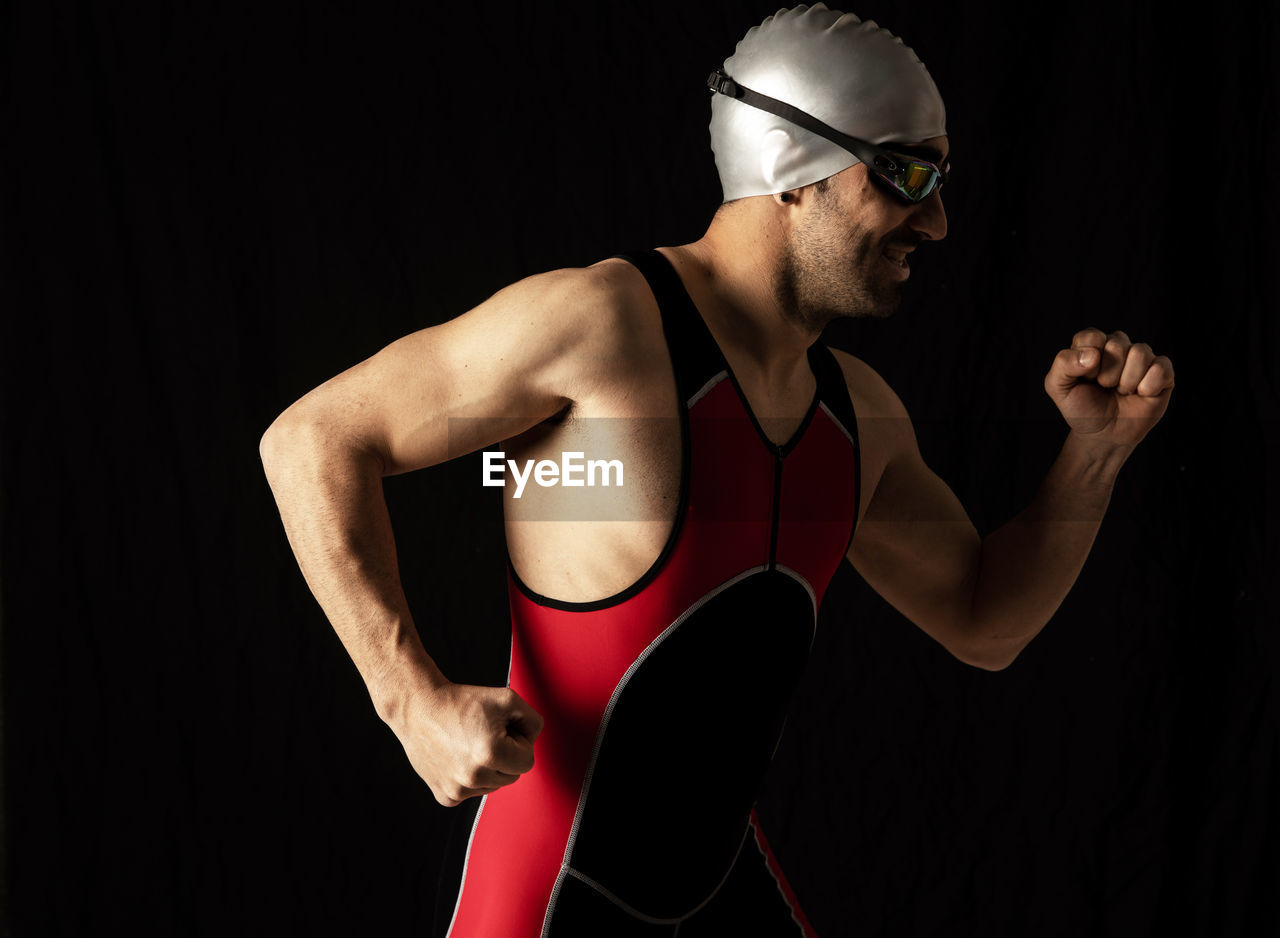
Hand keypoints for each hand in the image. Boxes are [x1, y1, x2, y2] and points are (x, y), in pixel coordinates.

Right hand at [390, 680, 543, 806]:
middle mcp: (474, 777)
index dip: (518, 741)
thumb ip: (533, 721)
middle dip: (505, 756)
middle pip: (512, 776)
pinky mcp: (446, 797)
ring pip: (493, 786)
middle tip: (484, 734)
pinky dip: (470, 778)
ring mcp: (458, 790)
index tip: (501, 728)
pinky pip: (473, 793)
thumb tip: (532, 743)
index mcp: (492, 753)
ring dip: (488, 768)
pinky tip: (457, 757)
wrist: (419, 708)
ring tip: (468, 743)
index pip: (527, 761)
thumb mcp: (508, 699)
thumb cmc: (462, 701)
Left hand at [1044, 327, 1174, 450]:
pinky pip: (1161, 368)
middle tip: (1105, 387)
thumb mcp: (1059, 388)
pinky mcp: (1162, 371)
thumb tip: (1092, 354)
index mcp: (1092, 343)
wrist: (1104, 434)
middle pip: (1117, 344)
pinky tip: (1140, 394)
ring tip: (1121, 391)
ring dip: (1127, 382)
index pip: (1092, 337)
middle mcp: (1117, 345)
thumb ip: (1064, 364)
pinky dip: (1148, 387)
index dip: (1088, 363)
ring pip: (1140, 353)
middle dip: (1108, 375)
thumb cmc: (1081, 407)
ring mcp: (1142, 357)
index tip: (1087, 379)